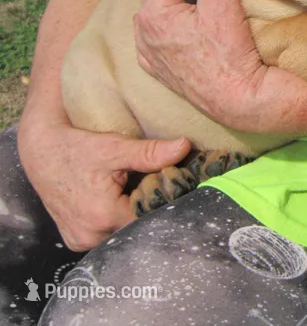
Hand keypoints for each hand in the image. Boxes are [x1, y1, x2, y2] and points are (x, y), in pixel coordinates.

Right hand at [18, 112, 190, 250]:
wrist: (40, 151)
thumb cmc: (76, 148)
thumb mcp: (114, 147)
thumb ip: (150, 152)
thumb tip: (185, 146)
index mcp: (104, 217)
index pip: (150, 217)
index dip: (165, 201)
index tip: (175, 185)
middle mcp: (91, 236)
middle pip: (137, 227)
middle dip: (150, 208)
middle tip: (158, 187)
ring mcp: (81, 241)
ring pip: (123, 232)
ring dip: (133, 215)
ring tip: (137, 193)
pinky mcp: (76, 240)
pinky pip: (107, 234)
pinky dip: (117, 220)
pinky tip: (121, 202)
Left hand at [133, 0, 306, 131]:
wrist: (240, 100)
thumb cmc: (231, 53)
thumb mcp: (221, 2)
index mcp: (152, 14)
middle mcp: (142, 35)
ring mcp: (150, 55)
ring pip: (160, 11)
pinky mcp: (161, 71)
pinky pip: (162, 34)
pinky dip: (175, 18)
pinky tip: (193, 17)